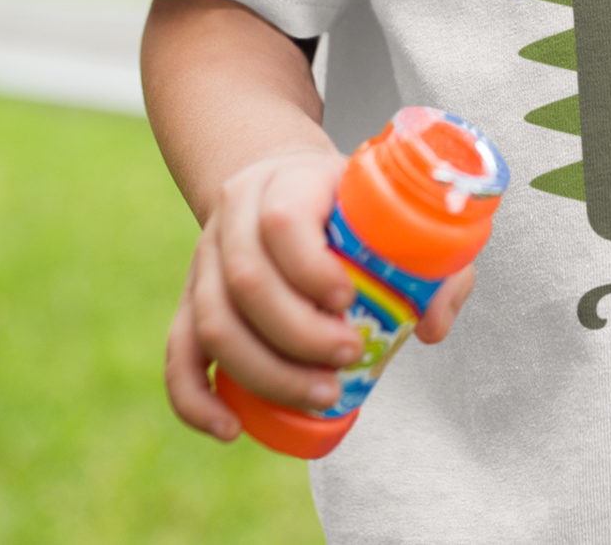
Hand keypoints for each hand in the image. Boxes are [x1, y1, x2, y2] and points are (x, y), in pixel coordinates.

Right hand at [166, 148, 481, 440]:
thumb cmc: (349, 204)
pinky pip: (178, 354)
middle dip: (299, 334)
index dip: (312, 268)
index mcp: (287, 182)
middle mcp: (235, 218)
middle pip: (246, 281)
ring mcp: (205, 260)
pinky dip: (196, 398)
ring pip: (212, 322)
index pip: (283, 221)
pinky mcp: (190, 300)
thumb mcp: (392, 209)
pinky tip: (231, 428)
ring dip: (266, 371)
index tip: (350, 300)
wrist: (284, 183)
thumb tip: (429, 327)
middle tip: (349, 357)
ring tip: (321, 394)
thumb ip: (433, 260)